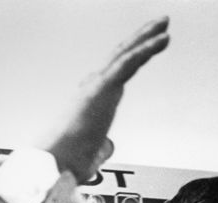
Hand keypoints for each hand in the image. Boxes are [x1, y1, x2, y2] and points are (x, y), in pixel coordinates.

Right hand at [42, 16, 169, 182]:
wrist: (53, 163)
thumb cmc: (66, 161)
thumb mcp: (91, 155)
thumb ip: (101, 148)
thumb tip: (107, 148)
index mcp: (90, 102)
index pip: (113, 76)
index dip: (130, 61)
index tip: (143, 52)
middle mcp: (92, 89)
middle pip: (121, 58)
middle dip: (141, 40)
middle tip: (159, 27)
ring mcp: (96, 86)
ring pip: (125, 54)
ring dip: (146, 37)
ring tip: (164, 24)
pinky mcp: (101, 88)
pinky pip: (127, 63)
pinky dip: (145, 49)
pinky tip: (160, 39)